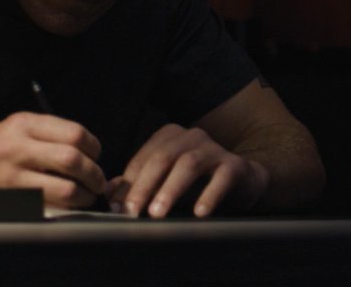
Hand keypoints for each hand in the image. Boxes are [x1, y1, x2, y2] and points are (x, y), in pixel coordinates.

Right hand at [0, 112, 105, 207]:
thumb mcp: (18, 128)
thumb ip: (50, 133)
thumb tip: (90, 151)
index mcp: (23, 124)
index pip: (74, 133)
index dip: (93, 147)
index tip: (95, 154)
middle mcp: (17, 148)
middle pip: (72, 160)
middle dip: (94, 174)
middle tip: (98, 181)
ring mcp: (14, 178)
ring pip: (66, 189)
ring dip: (84, 195)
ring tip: (86, 195)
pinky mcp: (13, 201)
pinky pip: (51, 207)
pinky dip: (66, 208)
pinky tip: (66, 204)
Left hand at [107, 124, 268, 217]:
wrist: (243, 180)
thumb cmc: (197, 183)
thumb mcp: (165, 182)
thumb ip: (138, 185)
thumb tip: (108, 196)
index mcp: (168, 137)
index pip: (142, 159)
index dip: (128, 184)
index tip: (116, 207)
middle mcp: (190, 136)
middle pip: (161, 159)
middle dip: (143, 186)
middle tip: (132, 211)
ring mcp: (213, 148)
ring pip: (187, 165)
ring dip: (170, 190)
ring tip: (158, 213)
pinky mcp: (234, 165)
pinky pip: (221, 178)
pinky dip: (209, 195)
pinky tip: (199, 213)